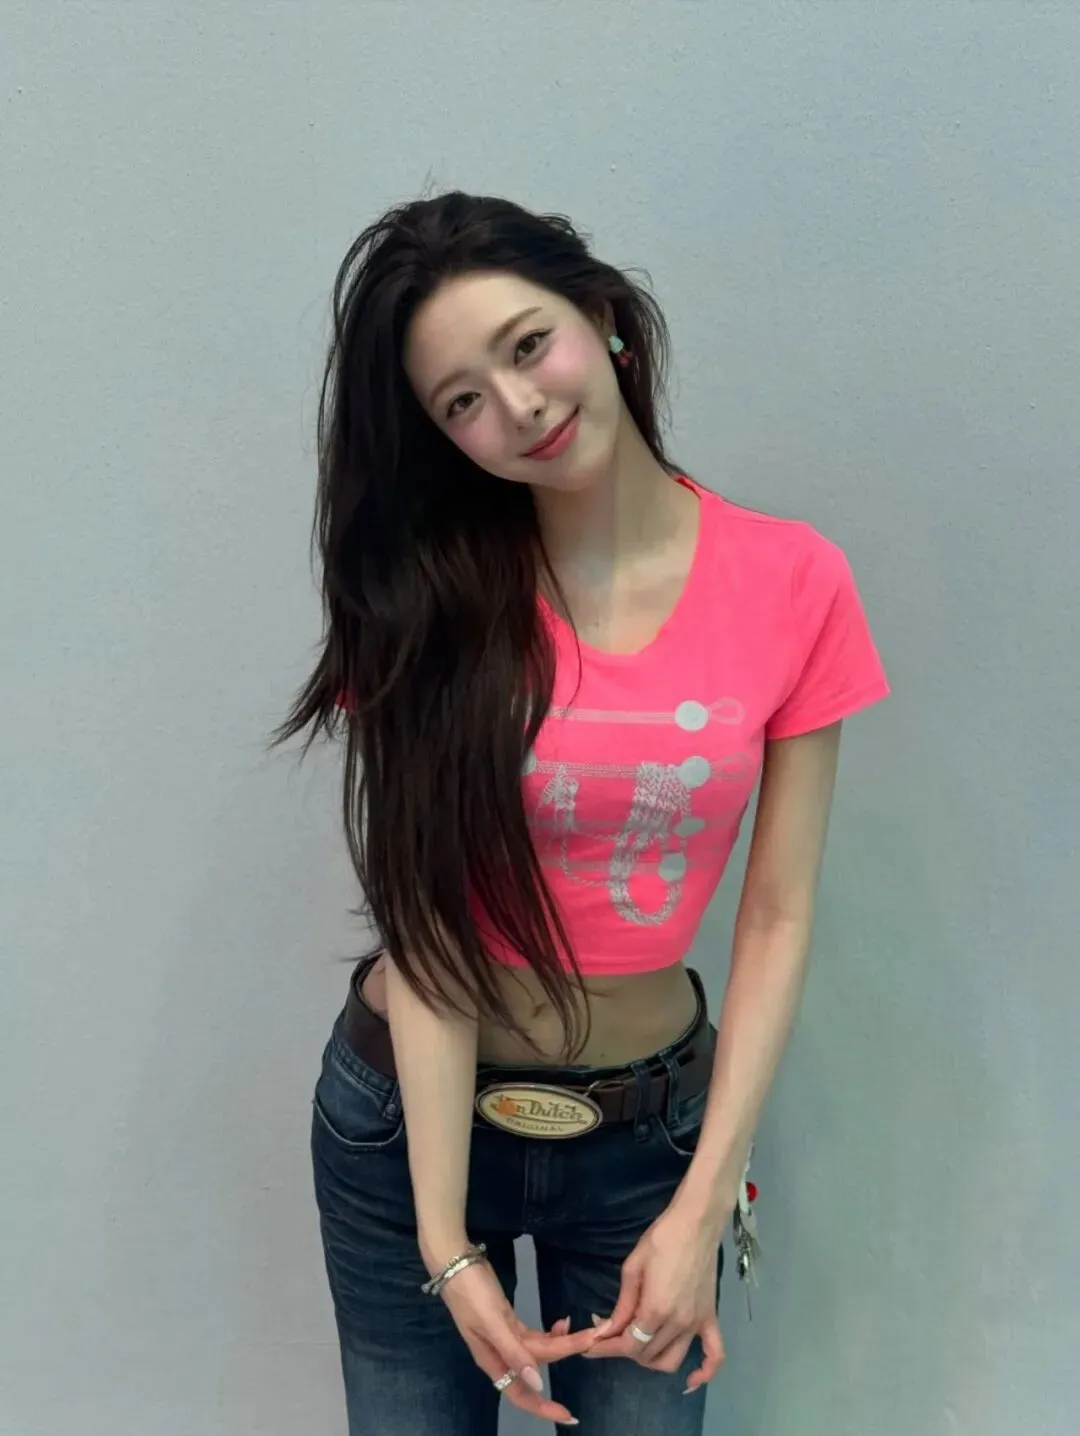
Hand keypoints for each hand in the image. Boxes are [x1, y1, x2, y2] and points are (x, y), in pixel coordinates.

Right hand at [439, 1258, 595, 1424]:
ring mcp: (506, 1338)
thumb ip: (514, 1352)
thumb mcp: (491, 1322)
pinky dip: (551, 1332)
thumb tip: (538, 1383)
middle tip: (596, 1339)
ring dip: (562, 1343)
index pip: (522, 1394)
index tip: (569, 1415)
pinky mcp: (509, 1322)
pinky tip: (562, 1323)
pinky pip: (535, 1336)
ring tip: (585, 1330)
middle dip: (567, 1354)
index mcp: (494, 1360)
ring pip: (539, 1350)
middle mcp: (501, 1354)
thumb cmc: (470, 1293)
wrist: (455, 1263)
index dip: (544, 1407)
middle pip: (538, 1366)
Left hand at [588, 1205, 724, 1395]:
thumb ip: (622, 1305)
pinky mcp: (710, 1318)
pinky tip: (690, 1381)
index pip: (629, 1345)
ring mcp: (697, 1323)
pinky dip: (704, 1373)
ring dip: (651, 1359)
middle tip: (611, 1333)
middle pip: (646, 1354)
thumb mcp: (632, 1268)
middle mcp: (678, 1324)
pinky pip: (714, 1355)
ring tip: (637, 1342)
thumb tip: (607, 1330)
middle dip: (624, 1348)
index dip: (607, 1348)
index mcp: (656, 1310)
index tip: (591, 1345)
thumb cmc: (661, 1239)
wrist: (696, 1222)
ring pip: (672, 1361)